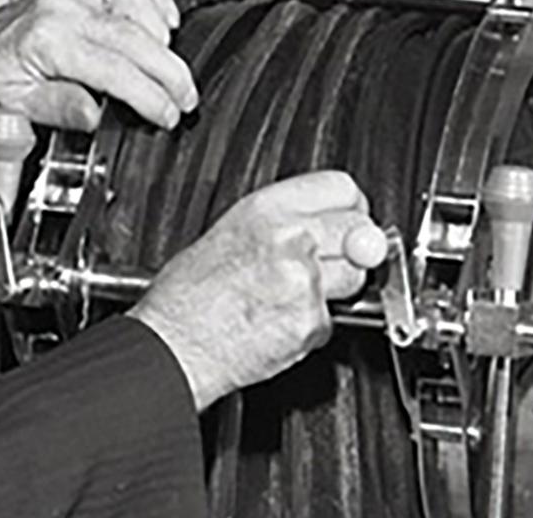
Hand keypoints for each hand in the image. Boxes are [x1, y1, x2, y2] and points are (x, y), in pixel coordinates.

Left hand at [0, 0, 196, 129]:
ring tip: (172, 66)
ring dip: (164, 33)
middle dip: (170, 71)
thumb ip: (58, 109)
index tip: (166, 114)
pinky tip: (163, 17)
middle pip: (136, 35)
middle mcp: (63, 8)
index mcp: (47, 41)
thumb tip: (97, 115)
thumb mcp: (11, 108)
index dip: (150, 95)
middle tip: (185, 98)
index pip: (115, 68)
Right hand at [128, 170, 387, 411]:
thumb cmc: (188, 296)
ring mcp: (303, 281)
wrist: (174, 345)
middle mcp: (289, 238)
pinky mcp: (309, 322)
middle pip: (359, 230)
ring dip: (335, 289)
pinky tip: (279, 323)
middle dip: (350, 248)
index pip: (342, 188)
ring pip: (354, 277)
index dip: (349, 207)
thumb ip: (290, 223)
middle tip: (322, 264)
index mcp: (267, 208)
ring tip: (290, 296)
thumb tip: (339, 224)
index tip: (347, 219)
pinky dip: (312, 327)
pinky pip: (331, 320)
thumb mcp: (232, 232)